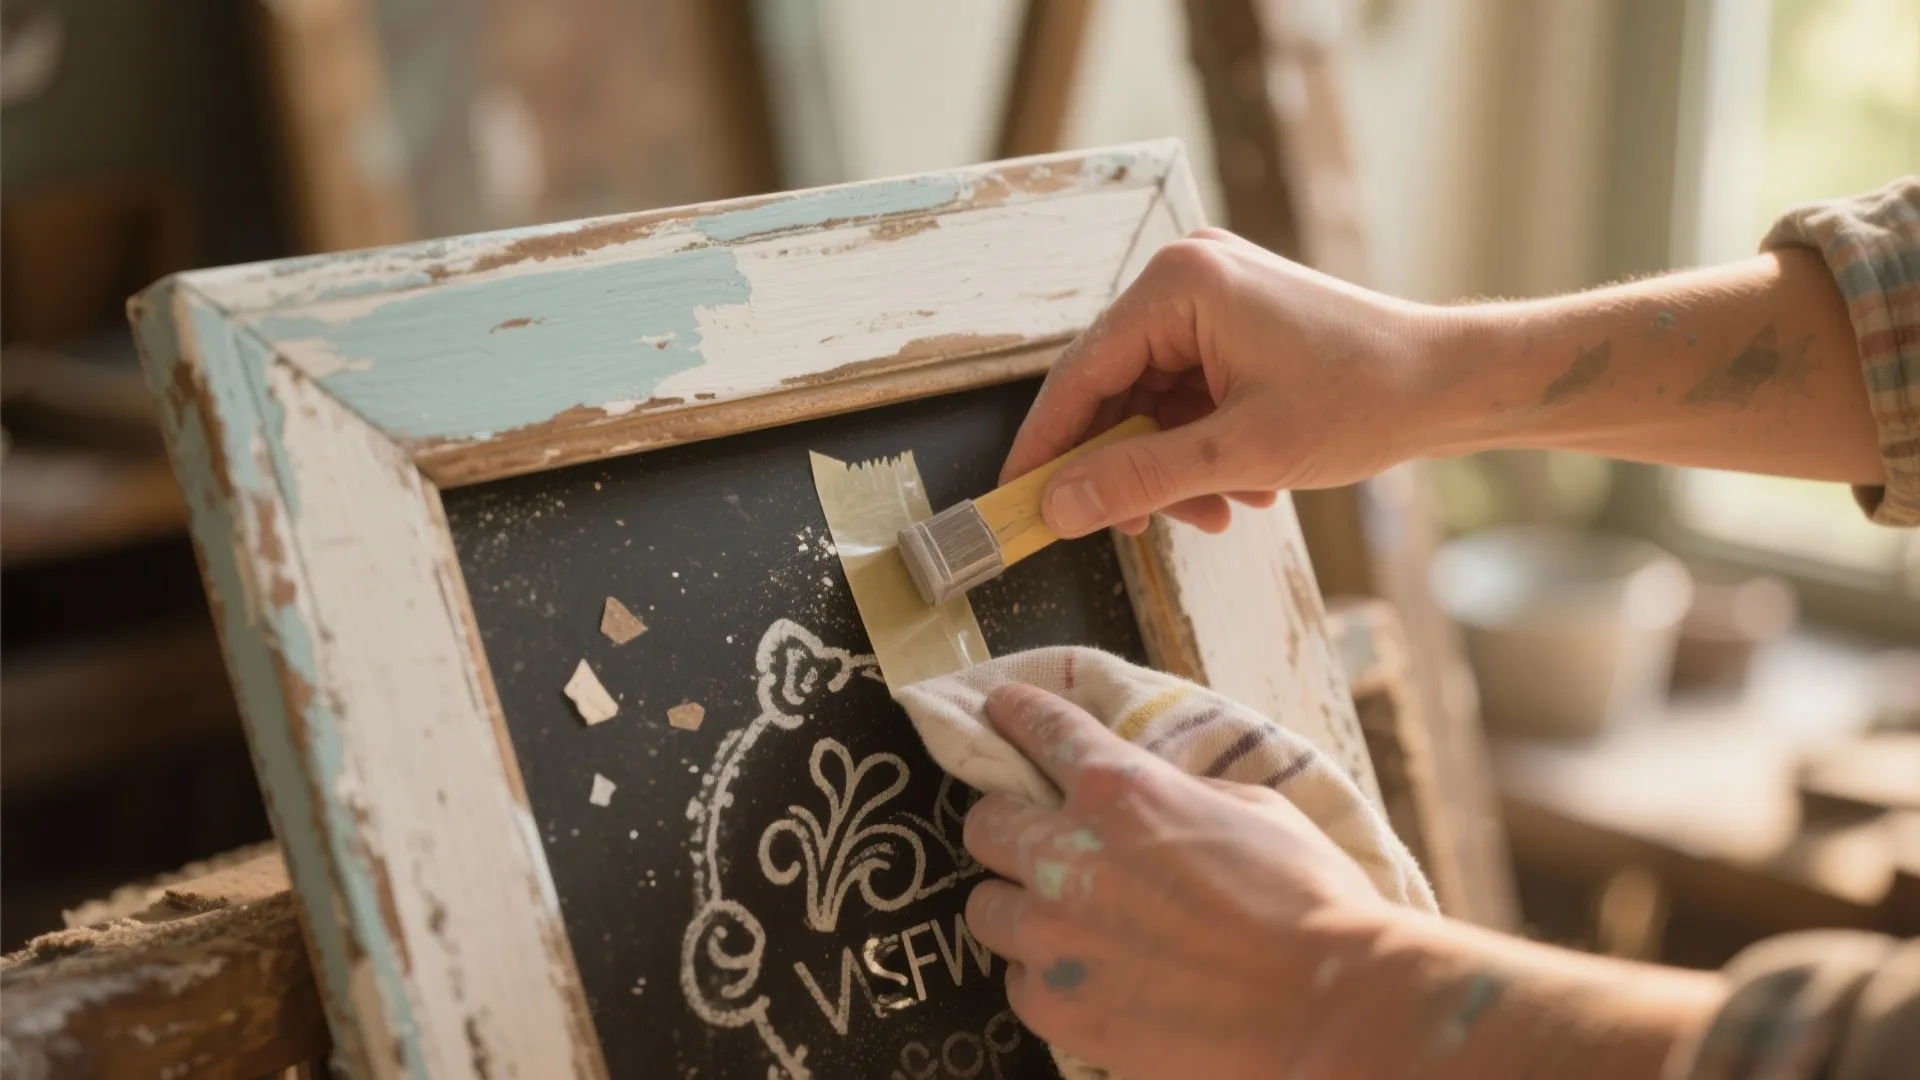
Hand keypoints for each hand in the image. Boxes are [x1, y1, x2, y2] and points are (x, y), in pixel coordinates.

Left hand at [960, 683, 1394, 1078]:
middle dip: (1006, 826)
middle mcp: (1068, 856)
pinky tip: (1087, 978)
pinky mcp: (1062, 1010)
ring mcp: (1057, 938)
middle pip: (983, 825)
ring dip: (1019, 907)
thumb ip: (1179, 793)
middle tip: (1035, 841)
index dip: (1016, 714)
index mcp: (1120, 789)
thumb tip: (1152, 796)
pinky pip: (1018, 984)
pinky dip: (1044, 977)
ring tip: (1063, 921)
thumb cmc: (1309, 902)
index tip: (1002, 709)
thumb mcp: (1252, 808)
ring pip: (985, 909)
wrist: (1331, 1009)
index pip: (1041, 729)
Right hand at [1003, 228, 1452, 535]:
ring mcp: (1213, 299)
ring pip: (1150, 403)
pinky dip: (1200, 450)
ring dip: (1172, 468)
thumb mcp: (1239, 455)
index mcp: (1180, 284)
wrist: (1453, 383)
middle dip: (1128, 467)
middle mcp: (1187, 276)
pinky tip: (1240, 489)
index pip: (1080, 375)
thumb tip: (1055, 508)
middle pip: (1113, 390)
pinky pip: (1186, 397)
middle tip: (1134, 529)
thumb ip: (1138, 480)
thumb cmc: (1363, 400)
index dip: (1046, 446)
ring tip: (1219, 512)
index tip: (1016, 501)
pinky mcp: (1235, 326)